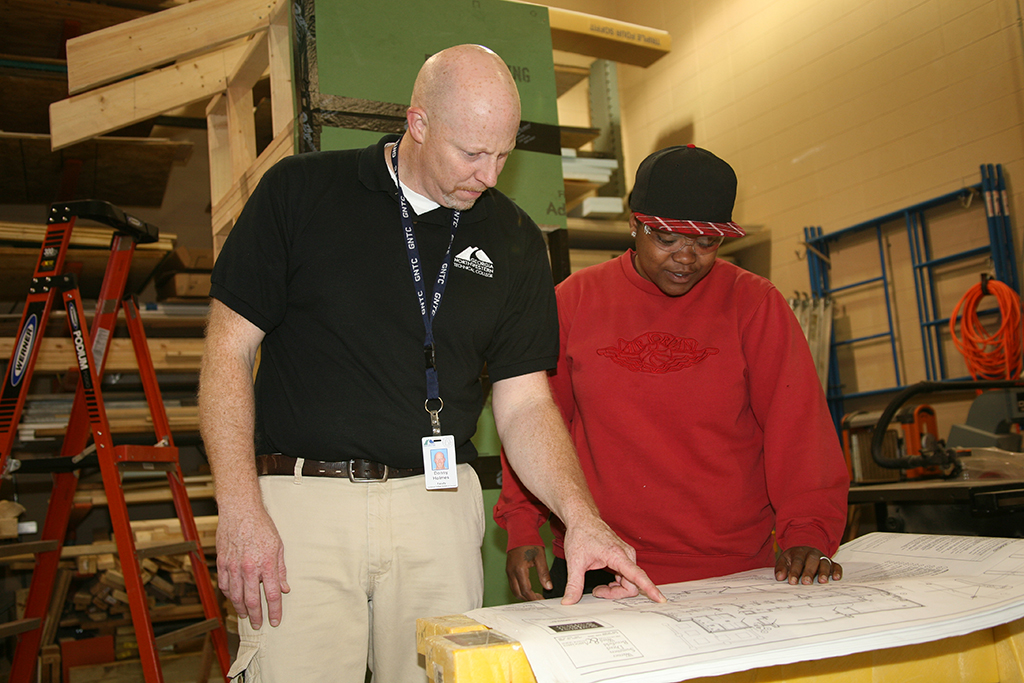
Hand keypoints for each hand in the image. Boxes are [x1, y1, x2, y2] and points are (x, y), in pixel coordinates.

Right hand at [216, 505, 289, 628]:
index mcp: (266, 564)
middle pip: (252, 600)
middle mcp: (249, 568)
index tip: (275, 621)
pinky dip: (229, 595)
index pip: (272, 595)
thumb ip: (280, 570)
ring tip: (246, 616)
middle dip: (256, 616)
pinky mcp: (222, 563)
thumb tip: (284, 588)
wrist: (240, 511)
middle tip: (259, 625)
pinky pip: (225, 585)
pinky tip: (233, 599)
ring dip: (241, 609)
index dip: (274, 611)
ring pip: (236, 596)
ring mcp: (233, 566)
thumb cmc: (261, 526)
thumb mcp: (278, 546)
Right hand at [506, 545, 551, 600]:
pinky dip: (519, 589)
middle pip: (518, 593)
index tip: (542, 600)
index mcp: (520, 569)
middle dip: (529, 599)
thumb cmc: (530, 542)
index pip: (526, 590)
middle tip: (539, 599)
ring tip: (535, 595)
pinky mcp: (508, 570)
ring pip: (514, 590)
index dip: (534, 598)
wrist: (520, 532)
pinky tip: (528, 588)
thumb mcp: (540, 557)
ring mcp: (508, 571)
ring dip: (523, 595)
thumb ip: (544, 573)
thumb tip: (548, 587)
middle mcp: (512, 572)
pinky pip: (512, 584)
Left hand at [561, 518, 664, 604]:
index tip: (660, 599)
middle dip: (616, 593)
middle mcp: (627, 554)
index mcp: (617, 555)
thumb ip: (574, 585)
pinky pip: (628, 576)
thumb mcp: (575, 562)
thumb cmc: (581, 534)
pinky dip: (618, 583)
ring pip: (630, 582)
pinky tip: (607, 581)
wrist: (582, 519)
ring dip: (616, 589)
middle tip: (597, 592)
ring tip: (599, 588)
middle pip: (632, 585)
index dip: (650, 589)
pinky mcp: (625, 557)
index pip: (637, 575)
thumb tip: (568, 602)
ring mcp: (627, 555)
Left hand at [775, 546, 841, 584]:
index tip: (792, 581)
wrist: (804, 550)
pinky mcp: (831, 563)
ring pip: (824, 562)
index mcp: (799, 552)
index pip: (797, 561)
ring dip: (824, 572)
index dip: (795, 571)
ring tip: (822, 581)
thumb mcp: (784, 560)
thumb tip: (779, 577)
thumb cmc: (793, 559)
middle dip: (809, 571)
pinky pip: (836, 565)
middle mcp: (811, 553)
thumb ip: (781, 568)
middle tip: (806, 582)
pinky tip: (836, 578)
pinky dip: (837, 571)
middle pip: (811, 560)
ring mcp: (822, 557)